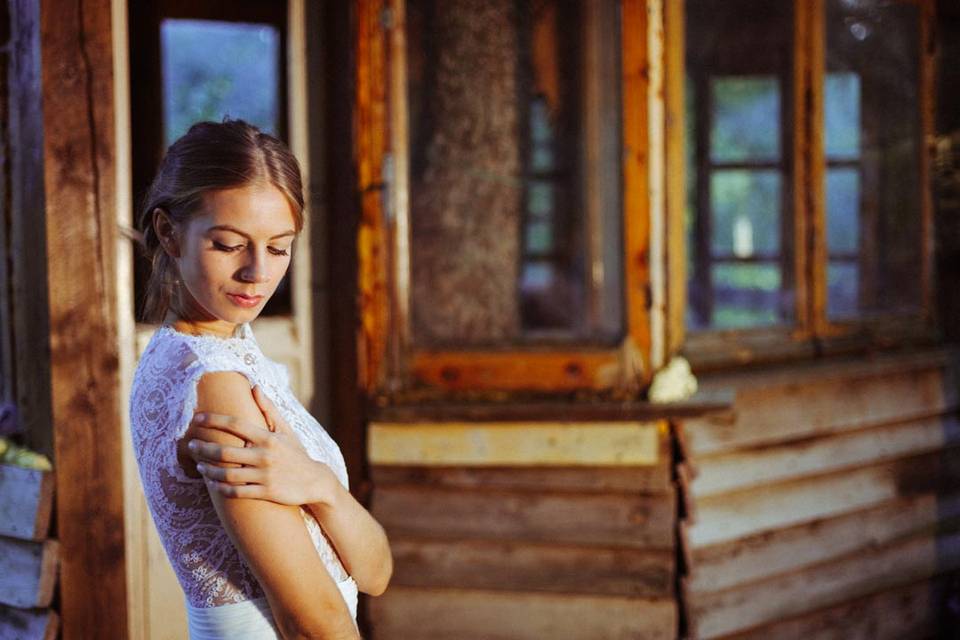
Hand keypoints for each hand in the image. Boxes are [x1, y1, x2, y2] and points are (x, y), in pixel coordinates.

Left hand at [187, 386, 339, 505]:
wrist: (315, 480)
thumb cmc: (296, 453)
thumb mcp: (285, 430)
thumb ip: (268, 409)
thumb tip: (255, 387)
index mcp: (268, 437)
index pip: (236, 425)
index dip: (214, 420)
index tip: (197, 418)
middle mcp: (264, 455)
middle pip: (225, 451)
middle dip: (204, 448)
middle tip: (191, 446)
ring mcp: (265, 475)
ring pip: (228, 474)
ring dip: (209, 470)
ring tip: (199, 467)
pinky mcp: (266, 492)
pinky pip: (237, 492)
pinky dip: (222, 488)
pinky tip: (213, 484)